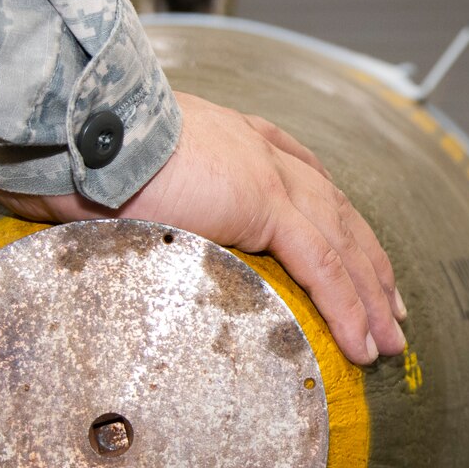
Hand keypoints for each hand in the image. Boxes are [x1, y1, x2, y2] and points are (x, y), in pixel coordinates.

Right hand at [0, 91, 407, 364]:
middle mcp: (263, 152)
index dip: (338, 228)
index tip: (356, 263)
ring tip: (387, 342)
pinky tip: (362, 343)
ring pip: (341, 243)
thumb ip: (164, 204)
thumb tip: (153, 231)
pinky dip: (346, 307)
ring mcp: (269, 174)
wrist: (78, 124)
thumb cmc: (86, 152)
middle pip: (339, 214)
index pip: (307, 187)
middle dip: (369, 265)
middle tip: (390, 309)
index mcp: (238, 142)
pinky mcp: (265, 202)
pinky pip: (322, 265)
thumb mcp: (137, 177)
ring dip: (368, 297)